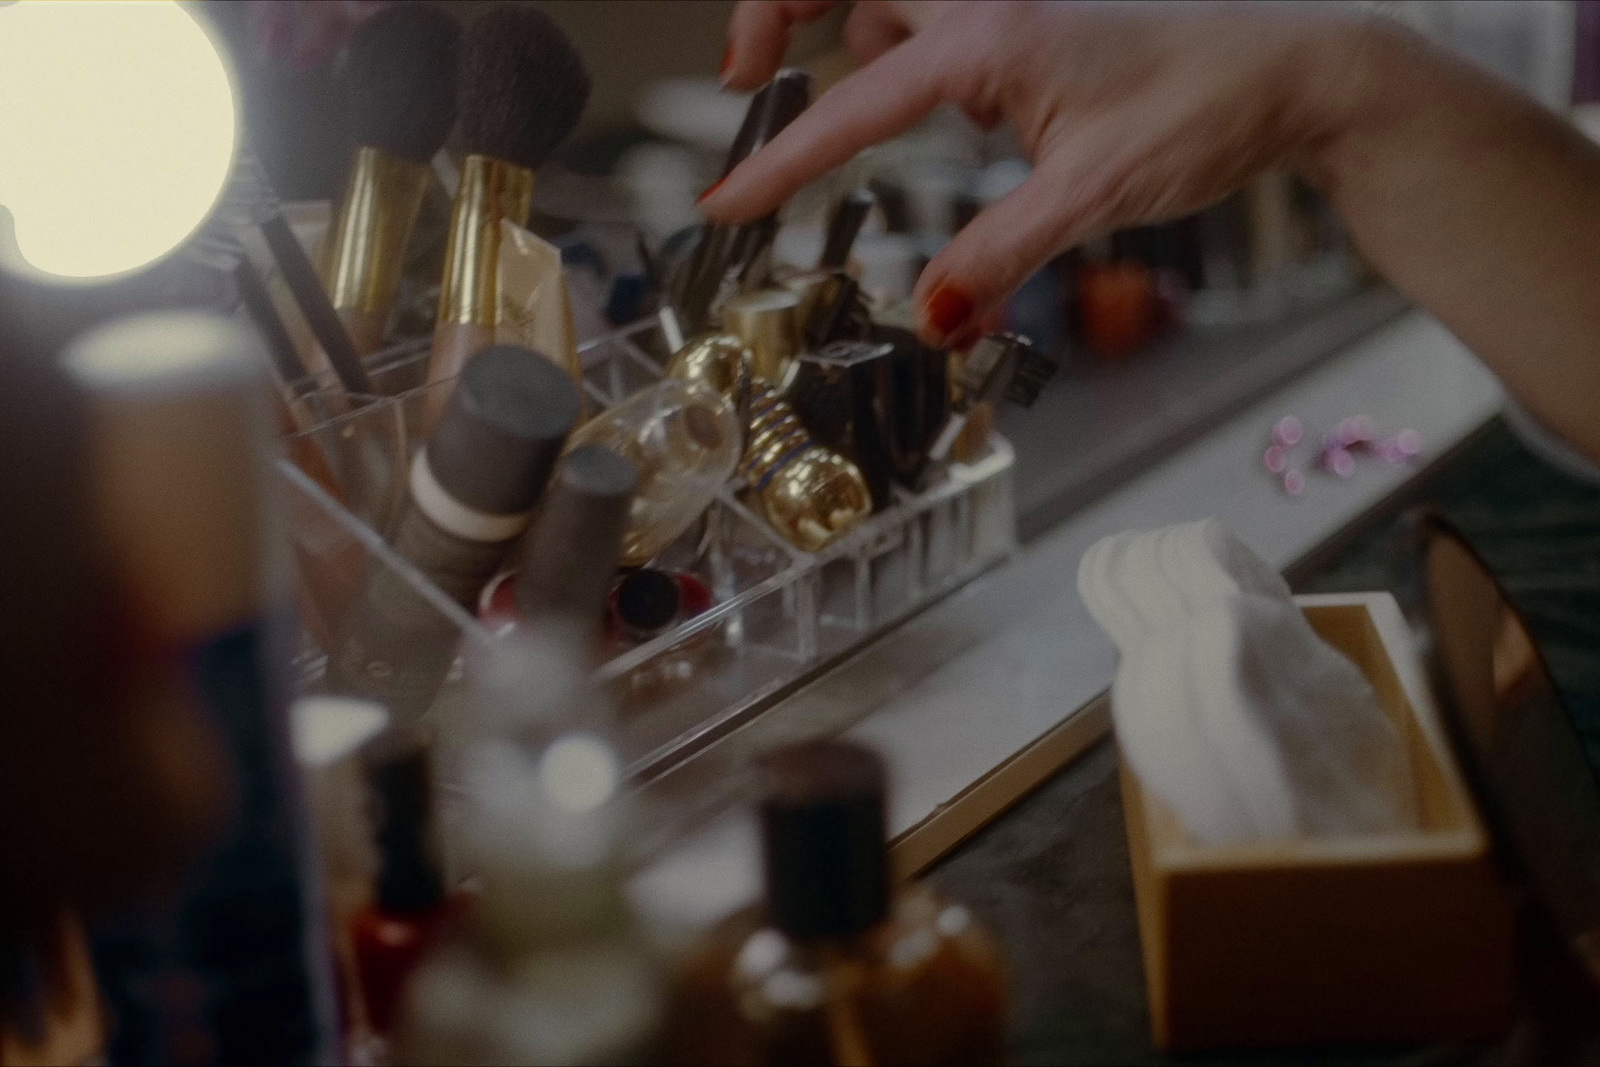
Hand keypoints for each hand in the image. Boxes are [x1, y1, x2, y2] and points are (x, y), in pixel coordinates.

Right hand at [707, 1, 1372, 346]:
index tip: (726, 204)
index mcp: (992, 37)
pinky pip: (938, 14)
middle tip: (743, 76)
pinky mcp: (1033, 9)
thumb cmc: (1210, 106)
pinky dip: (913, 47)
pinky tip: (953, 106)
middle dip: (772, 14)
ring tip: (846, 112)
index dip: (778, 162)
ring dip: (848, 36)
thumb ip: (997, 255)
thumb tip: (930, 316)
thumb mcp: (1093, 197)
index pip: (852, 104)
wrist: (1298, 68)